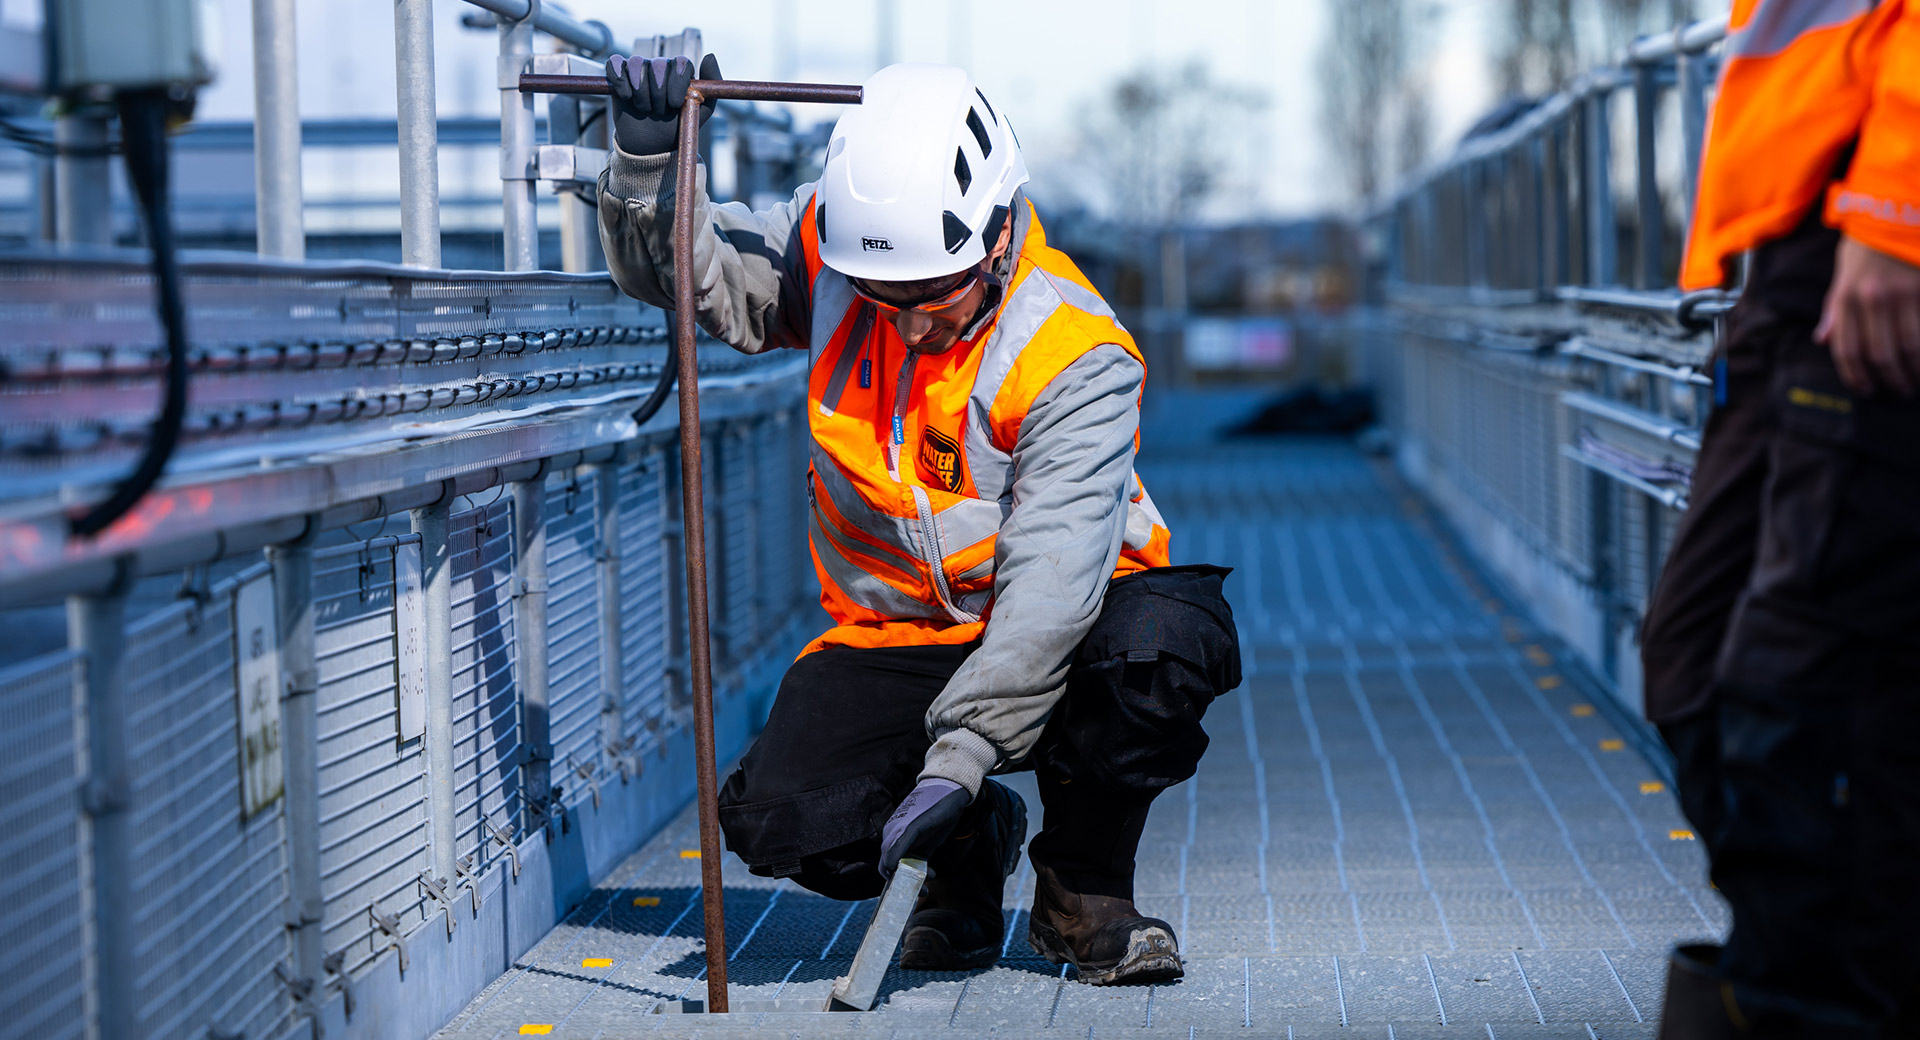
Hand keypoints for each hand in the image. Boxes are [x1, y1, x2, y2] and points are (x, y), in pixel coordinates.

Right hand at [604, 52, 720, 155]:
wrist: (651, 145)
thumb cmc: (677, 126)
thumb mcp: (702, 110)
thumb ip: (713, 84)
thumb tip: (709, 55)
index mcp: (680, 71)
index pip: (681, 63)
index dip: (677, 83)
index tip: (675, 104)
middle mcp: (659, 66)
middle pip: (658, 64)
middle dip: (658, 93)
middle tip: (659, 111)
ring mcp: (638, 69)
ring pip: (636, 63)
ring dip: (640, 91)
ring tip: (645, 108)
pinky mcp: (618, 74)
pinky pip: (615, 63)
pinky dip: (619, 79)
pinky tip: (625, 96)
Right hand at [878, 778, 969, 878]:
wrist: (952, 789)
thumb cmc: (936, 803)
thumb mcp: (919, 824)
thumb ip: (902, 843)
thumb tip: (889, 865)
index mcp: (893, 832)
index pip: (886, 862)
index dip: (893, 877)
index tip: (904, 888)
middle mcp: (898, 838)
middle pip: (894, 867)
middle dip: (904, 881)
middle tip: (920, 890)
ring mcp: (911, 842)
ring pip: (906, 867)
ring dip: (915, 877)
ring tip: (930, 879)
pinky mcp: (923, 844)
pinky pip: (918, 863)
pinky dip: (922, 871)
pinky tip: (932, 873)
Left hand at [1815, 236, 1919, 397]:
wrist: (1896, 209)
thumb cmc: (1867, 242)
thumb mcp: (1842, 272)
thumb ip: (1834, 309)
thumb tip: (1822, 340)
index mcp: (1845, 298)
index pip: (1846, 348)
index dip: (1855, 375)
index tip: (1865, 389)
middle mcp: (1870, 300)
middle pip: (1878, 354)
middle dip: (1888, 379)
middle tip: (1896, 390)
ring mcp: (1901, 296)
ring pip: (1908, 347)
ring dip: (1913, 370)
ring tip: (1915, 381)